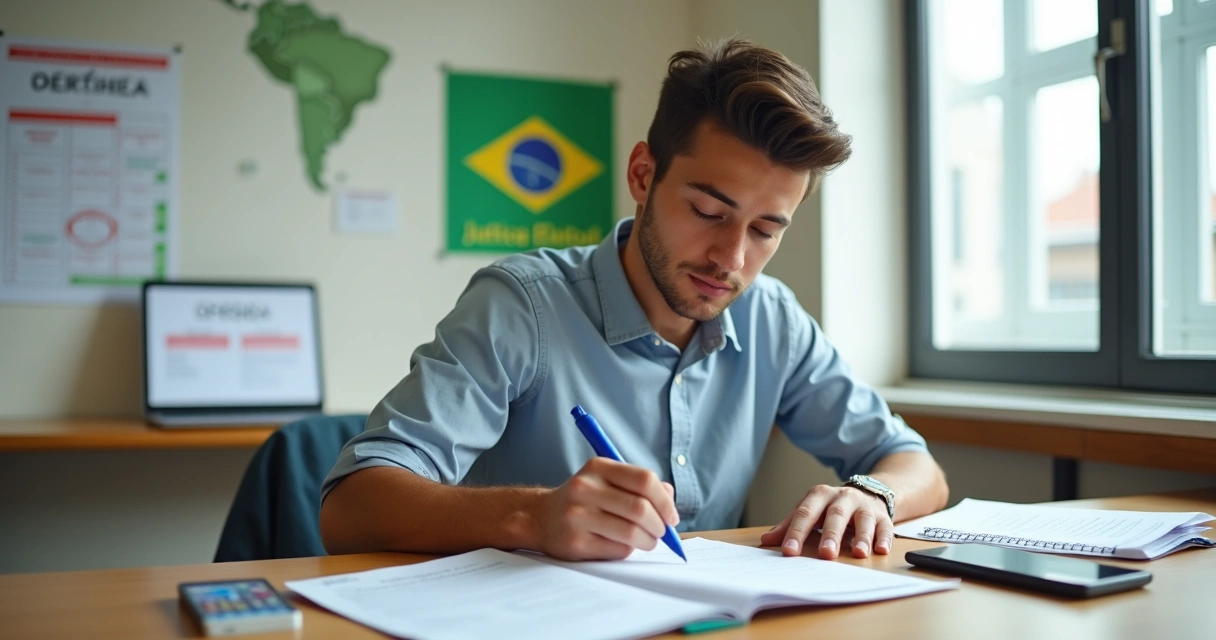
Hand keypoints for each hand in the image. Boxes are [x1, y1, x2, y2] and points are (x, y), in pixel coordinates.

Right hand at [530, 457, 678, 560]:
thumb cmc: (584, 500)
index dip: (665, 501)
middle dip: (660, 525)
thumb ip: (639, 485)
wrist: (541, 518)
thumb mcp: (607, 481)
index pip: (644, 480)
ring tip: (648, 541)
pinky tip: (624, 546)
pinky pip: (617, 550)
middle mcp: (585, 488)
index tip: (671, 516)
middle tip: (661, 532)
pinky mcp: (576, 543)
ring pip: (631, 532)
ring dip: (648, 541)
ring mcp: (578, 516)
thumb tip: (669, 497)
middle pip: (640, 508)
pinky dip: (629, 550)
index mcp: (598, 467)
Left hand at [759, 485, 892, 559]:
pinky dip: (884, 539)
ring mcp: (864, 506)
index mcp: (820, 495)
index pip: (805, 513)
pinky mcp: (882, 516)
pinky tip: (881, 550)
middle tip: (825, 554)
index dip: (796, 532)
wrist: (867, 493)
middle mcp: (842, 498)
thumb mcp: (810, 510)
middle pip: (835, 515)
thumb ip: (789, 525)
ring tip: (858, 553)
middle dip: (831, 535)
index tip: (789, 551)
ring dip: (861, 537)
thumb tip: (766, 541)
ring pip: (863, 520)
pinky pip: (885, 527)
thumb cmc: (831, 507)